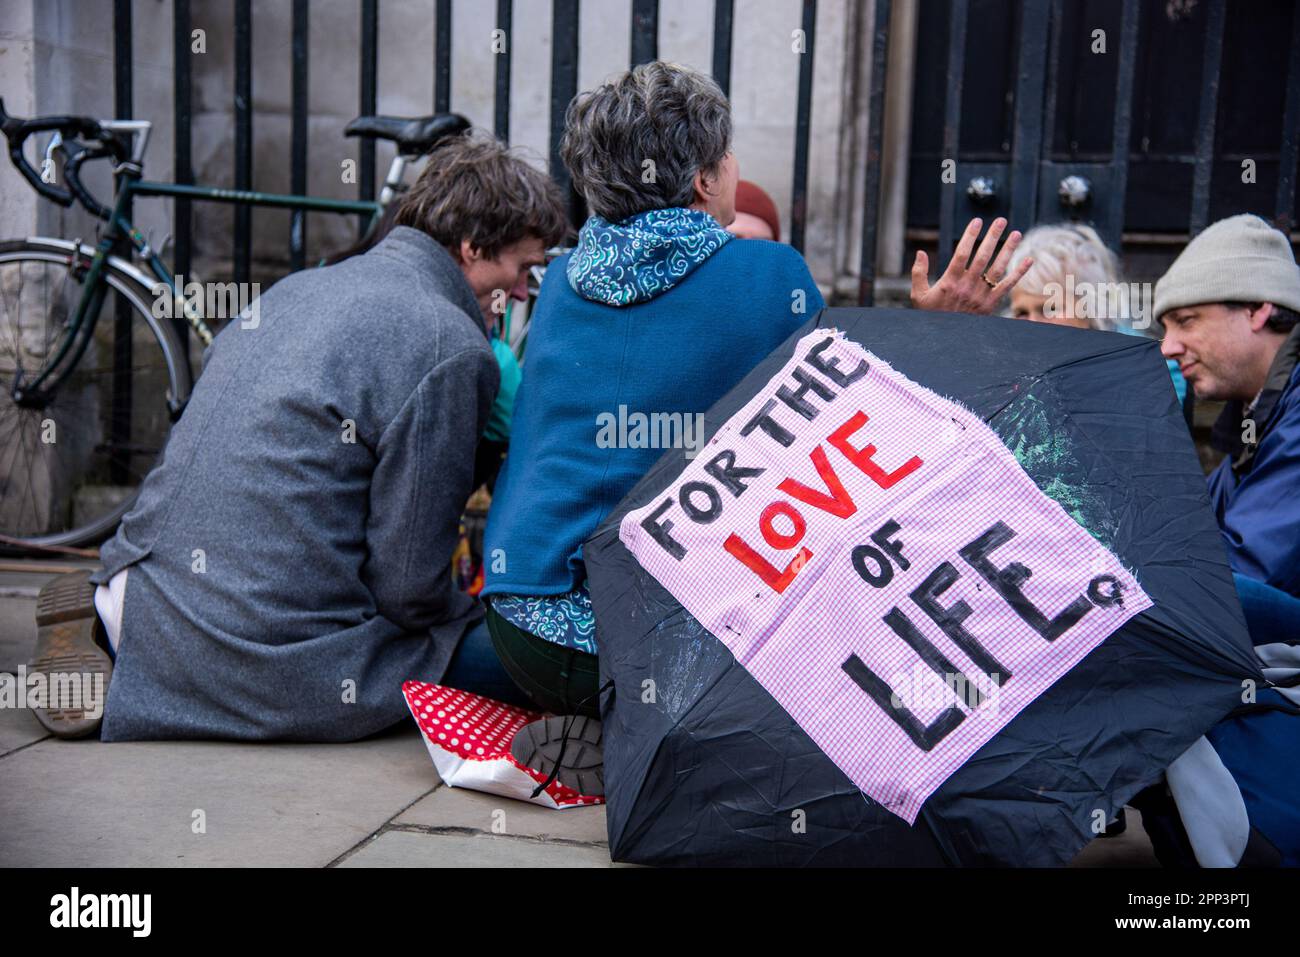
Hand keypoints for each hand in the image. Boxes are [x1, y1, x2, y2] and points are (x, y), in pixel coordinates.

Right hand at [910, 217, 1032, 314]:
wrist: (944, 339)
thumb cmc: (931, 315)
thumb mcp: (918, 295)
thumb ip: (918, 273)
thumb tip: (920, 252)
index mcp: (949, 282)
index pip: (962, 254)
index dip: (970, 236)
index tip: (977, 221)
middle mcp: (967, 287)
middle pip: (982, 257)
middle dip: (992, 237)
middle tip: (1001, 220)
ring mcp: (980, 296)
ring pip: (997, 269)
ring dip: (1008, 250)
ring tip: (1016, 233)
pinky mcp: (990, 305)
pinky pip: (1007, 286)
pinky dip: (1019, 273)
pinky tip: (1028, 260)